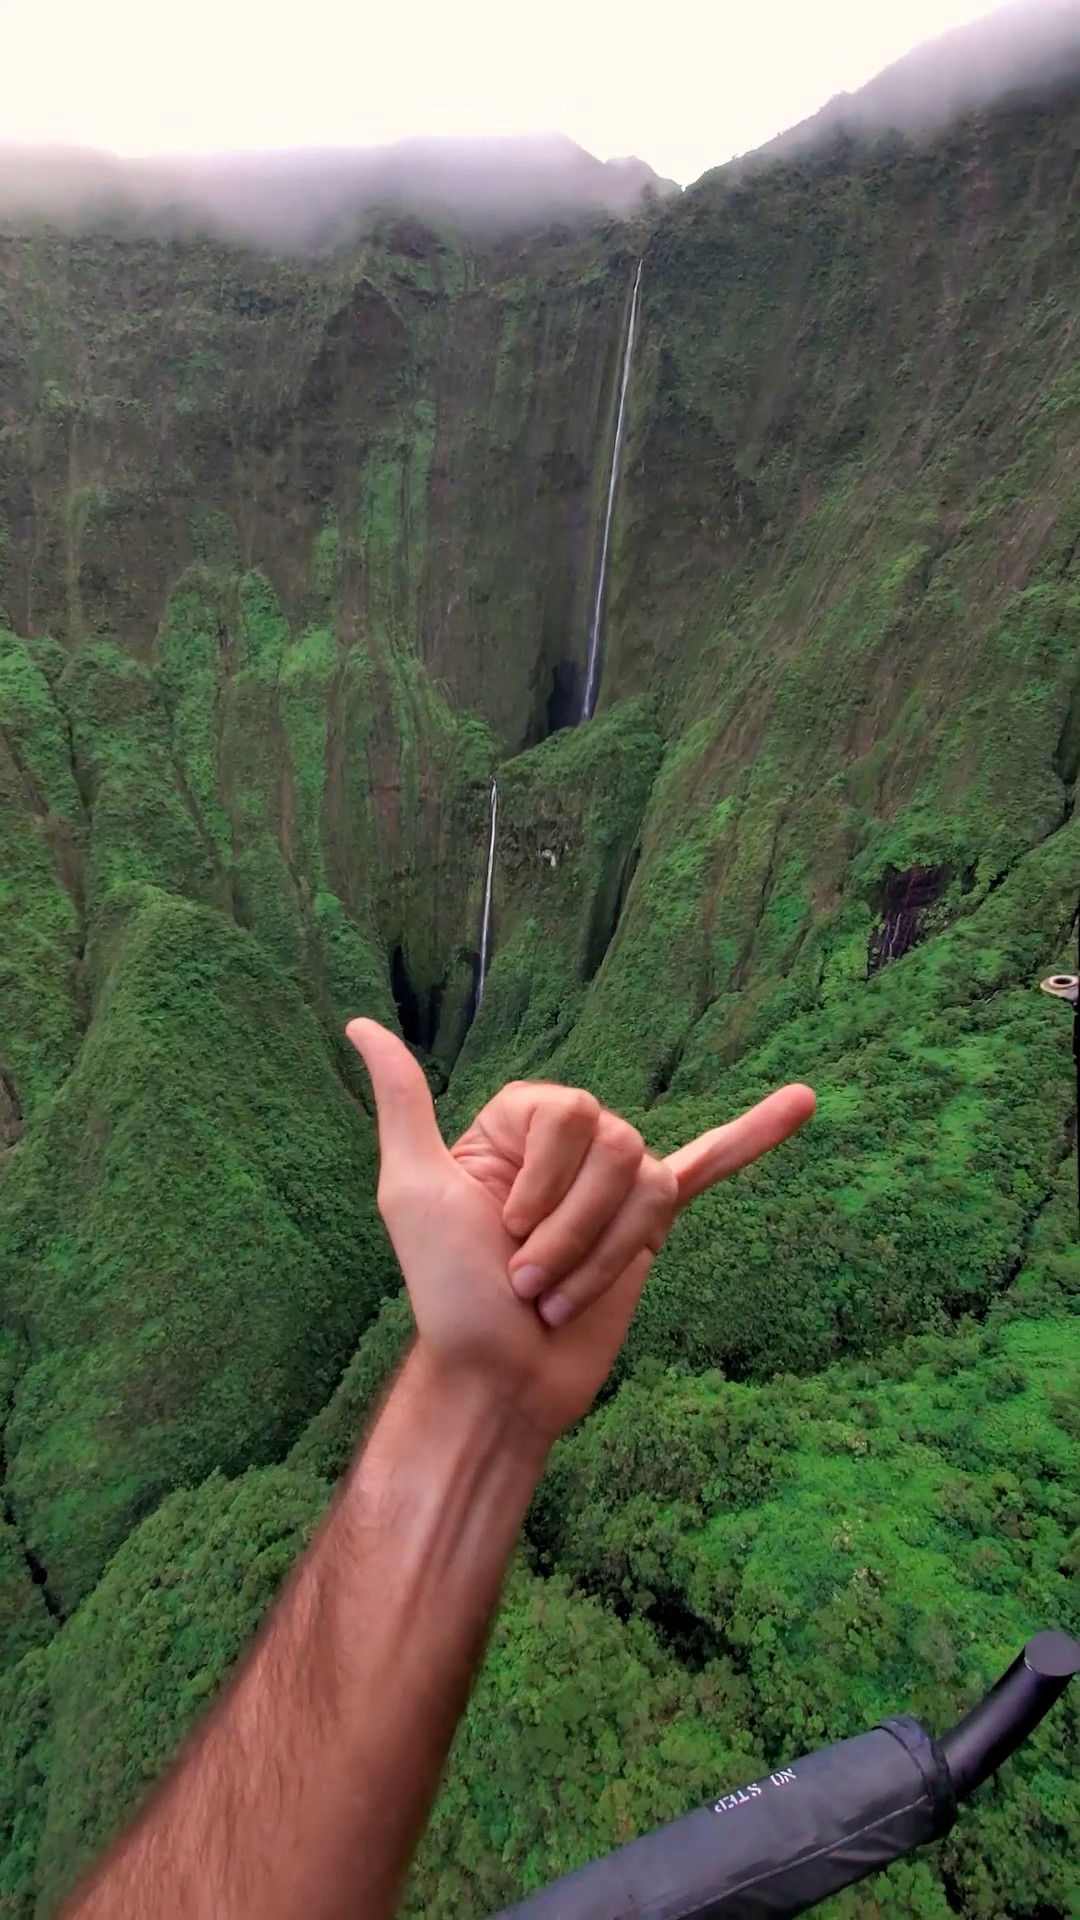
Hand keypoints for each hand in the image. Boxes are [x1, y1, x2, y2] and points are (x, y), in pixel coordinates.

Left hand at [346, 1020, 814, 1450]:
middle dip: (571, 1231)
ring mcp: (613, 1187)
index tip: (502, 1234)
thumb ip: (403, 1103)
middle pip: (614, 1150)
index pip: (568, 1113)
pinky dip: (754, 1135)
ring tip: (556, 1299)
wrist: (499, 1381)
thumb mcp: (414, 1190)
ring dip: (602, 1259)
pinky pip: (710, 1169)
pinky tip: (802, 1102)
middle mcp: (569, 1149)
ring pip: (646, 1189)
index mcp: (518, 1127)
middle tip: (528, 1281)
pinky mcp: (649, 1228)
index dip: (541, 1183)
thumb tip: (360, 1023)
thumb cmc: (448, 1294)